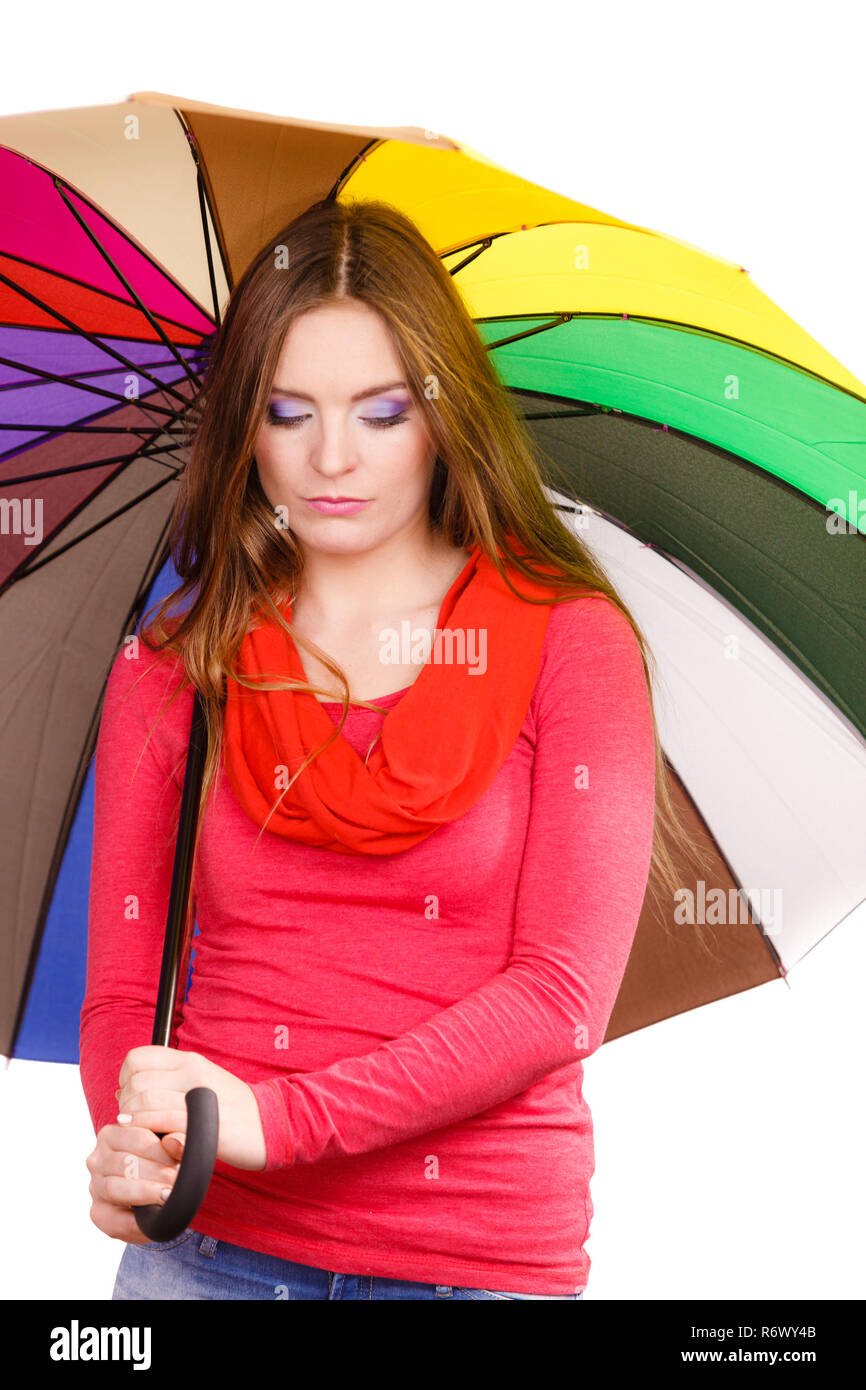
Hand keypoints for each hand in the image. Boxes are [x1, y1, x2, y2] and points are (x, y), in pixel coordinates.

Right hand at [87, 1122, 185, 1245]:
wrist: (163, 1187)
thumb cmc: (170, 1155)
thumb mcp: (178, 1141)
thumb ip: (180, 1137)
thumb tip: (175, 1143)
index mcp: (113, 1133)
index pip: (138, 1136)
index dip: (163, 1149)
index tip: (183, 1157)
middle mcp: (98, 1158)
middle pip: (125, 1163)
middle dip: (156, 1172)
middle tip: (179, 1179)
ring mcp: (95, 1186)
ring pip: (114, 1188)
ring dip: (145, 1193)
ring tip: (169, 1196)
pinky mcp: (99, 1213)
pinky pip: (113, 1220)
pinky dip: (136, 1222)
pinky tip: (155, 1218)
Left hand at [115, 1046, 266, 1171]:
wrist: (271, 1124)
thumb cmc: (230, 1109)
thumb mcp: (199, 1084)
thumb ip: (164, 1084)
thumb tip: (122, 1092)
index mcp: (189, 1060)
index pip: (138, 1058)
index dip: (125, 1079)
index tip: (130, 1097)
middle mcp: (193, 1072)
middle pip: (137, 1081)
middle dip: (126, 1104)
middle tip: (132, 1120)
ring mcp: (199, 1095)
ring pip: (146, 1100)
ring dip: (133, 1119)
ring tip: (138, 1131)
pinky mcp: (203, 1121)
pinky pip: (163, 1120)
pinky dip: (148, 1129)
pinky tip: (149, 1138)